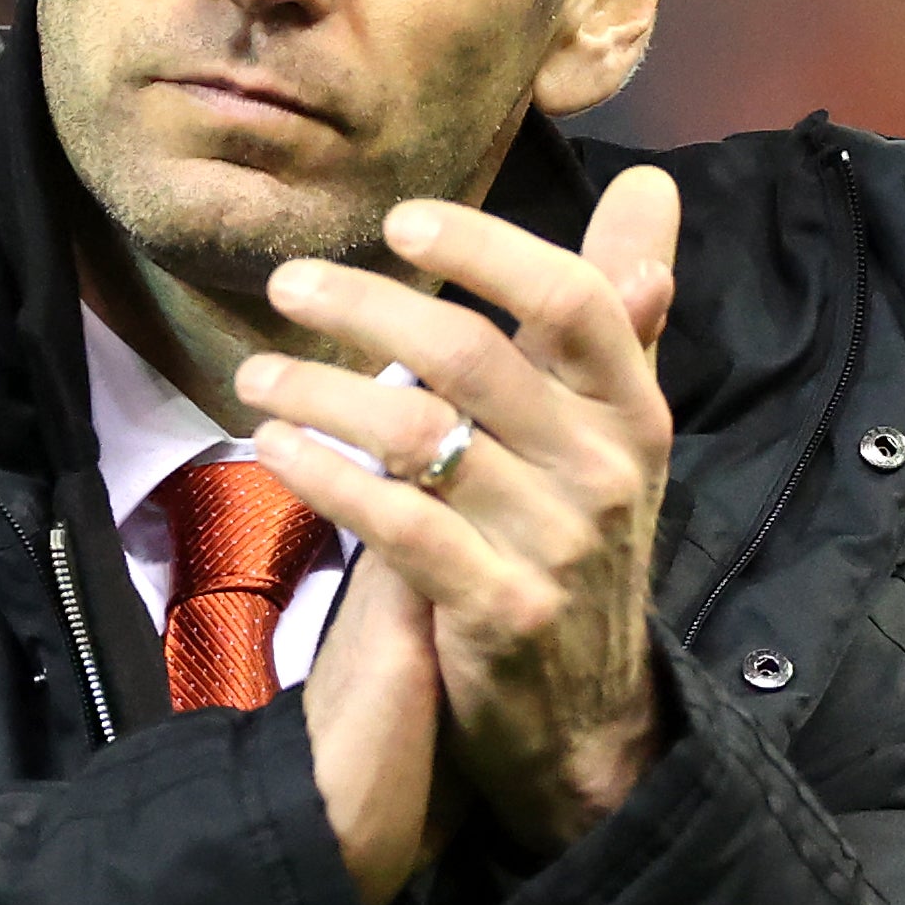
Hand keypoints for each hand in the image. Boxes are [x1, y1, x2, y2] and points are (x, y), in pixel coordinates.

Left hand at [240, 168, 681, 853]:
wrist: (584, 714)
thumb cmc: (581, 544)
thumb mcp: (619, 431)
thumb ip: (621, 315)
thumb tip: (648, 190)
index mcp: (633, 411)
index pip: (572, 301)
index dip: (485, 249)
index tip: (398, 221)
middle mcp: (604, 470)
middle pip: (473, 357)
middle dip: (366, 307)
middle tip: (286, 282)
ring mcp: (554, 543)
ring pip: (419, 437)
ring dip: (321, 390)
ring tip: (256, 373)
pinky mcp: (499, 610)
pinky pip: (397, 524)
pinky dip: (325, 475)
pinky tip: (275, 447)